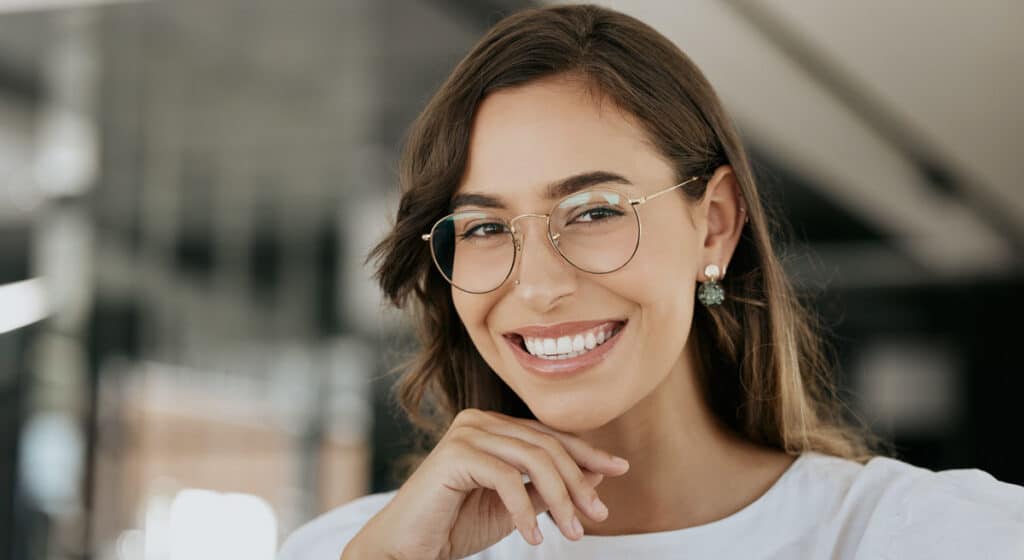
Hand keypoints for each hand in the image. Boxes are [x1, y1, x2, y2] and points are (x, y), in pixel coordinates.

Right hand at [348, 408, 629, 558]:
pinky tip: (534, 538)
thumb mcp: (515, 506)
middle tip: (598, 515)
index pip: (550, 435)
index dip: (587, 452)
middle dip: (578, 482)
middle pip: (547, 445)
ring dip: (561, 499)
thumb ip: (548, 487)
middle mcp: (480, 420)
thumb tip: (597, 474)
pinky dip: (525, 511)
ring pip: (533, 459)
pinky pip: (508, 479)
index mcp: (493, 426)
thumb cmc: (455, 525)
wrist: (407, 547)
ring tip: (574, 532)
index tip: (621, 468)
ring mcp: (466, 432)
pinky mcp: (455, 453)